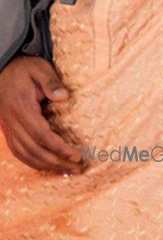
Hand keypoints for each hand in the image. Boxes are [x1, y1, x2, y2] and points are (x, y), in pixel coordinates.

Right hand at [0, 55, 82, 173]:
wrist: (3, 68)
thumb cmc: (25, 69)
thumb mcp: (40, 69)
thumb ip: (51, 82)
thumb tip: (64, 96)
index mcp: (21, 108)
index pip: (41, 134)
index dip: (59, 148)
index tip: (76, 156)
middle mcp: (12, 121)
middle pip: (34, 149)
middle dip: (56, 162)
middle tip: (78, 168)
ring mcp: (8, 127)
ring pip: (25, 154)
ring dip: (46, 166)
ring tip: (68, 171)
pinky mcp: (8, 130)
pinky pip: (18, 152)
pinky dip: (33, 162)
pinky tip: (49, 166)